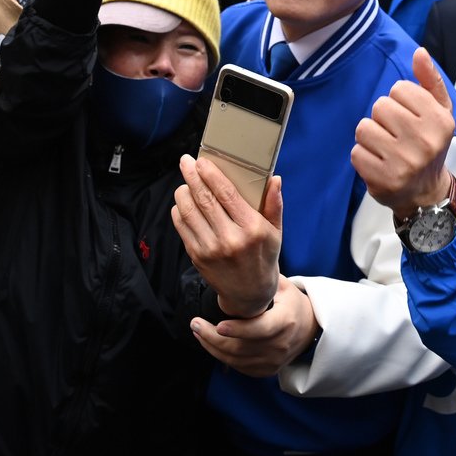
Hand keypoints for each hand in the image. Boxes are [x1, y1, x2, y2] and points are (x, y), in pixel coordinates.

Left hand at [172, 155, 281, 317]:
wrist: (249, 294)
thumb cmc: (264, 258)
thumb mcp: (276, 232)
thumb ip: (274, 205)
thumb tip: (275, 179)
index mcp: (252, 229)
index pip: (227, 194)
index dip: (211, 174)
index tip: (202, 161)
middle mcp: (230, 239)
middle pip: (205, 199)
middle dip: (192, 177)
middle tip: (186, 162)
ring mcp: (211, 249)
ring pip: (189, 211)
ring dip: (183, 192)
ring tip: (185, 182)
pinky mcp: (197, 257)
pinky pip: (182, 227)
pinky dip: (179, 211)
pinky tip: (183, 202)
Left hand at [189, 275, 318, 377]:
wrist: (310, 330)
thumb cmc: (292, 304)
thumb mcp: (283, 286)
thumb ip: (263, 280)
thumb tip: (235, 269)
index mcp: (285, 321)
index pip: (260, 329)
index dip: (238, 329)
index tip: (218, 325)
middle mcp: (280, 345)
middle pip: (241, 348)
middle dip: (213, 338)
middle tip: (195, 324)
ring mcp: (273, 360)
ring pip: (236, 360)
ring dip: (212, 347)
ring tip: (198, 331)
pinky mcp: (267, 370)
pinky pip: (239, 367)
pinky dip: (221, 357)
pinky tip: (210, 344)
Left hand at [350, 48, 455, 217]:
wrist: (426, 193)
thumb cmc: (430, 144)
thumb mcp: (439, 112)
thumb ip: (429, 80)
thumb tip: (419, 52)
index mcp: (440, 120)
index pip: (399, 89)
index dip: (399, 101)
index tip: (409, 118)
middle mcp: (425, 141)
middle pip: (380, 106)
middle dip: (383, 118)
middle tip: (396, 135)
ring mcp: (404, 162)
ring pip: (364, 128)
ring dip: (370, 137)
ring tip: (386, 149)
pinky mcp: (384, 180)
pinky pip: (356, 152)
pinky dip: (363, 156)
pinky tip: (379, 163)